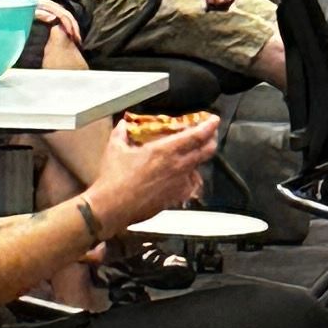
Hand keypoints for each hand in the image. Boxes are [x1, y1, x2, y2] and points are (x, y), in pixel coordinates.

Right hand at [92, 111, 219, 233]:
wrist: (113, 207)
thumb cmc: (114, 177)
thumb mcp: (115, 149)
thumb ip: (121, 133)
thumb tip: (122, 124)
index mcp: (165, 150)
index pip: (195, 136)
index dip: (208, 126)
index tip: (214, 120)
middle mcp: (177, 166)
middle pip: (206, 152)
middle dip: (211, 141)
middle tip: (210, 135)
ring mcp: (178, 184)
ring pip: (198, 170)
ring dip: (198, 161)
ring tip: (193, 157)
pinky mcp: (175, 198)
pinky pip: (189, 187)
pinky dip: (189, 180)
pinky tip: (182, 179)